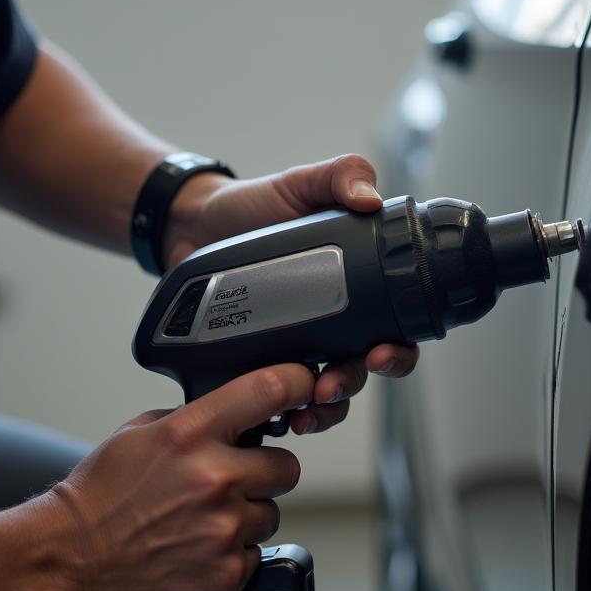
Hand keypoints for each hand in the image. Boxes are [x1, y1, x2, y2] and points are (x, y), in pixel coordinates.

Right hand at [39, 364, 313, 590]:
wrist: (64, 561)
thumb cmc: (98, 497)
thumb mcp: (140, 434)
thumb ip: (193, 420)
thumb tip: (235, 416)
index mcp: (190, 434)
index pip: (269, 390)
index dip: (297, 383)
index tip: (304, 386)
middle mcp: (213, 477)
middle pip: (287, 466)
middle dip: (264, 473)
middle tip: (230, 483)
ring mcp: (222, 529)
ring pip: (270, 514)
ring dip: (246, 517)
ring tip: (200, 523)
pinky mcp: (224, 575)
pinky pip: (254, 555)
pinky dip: (232, 556)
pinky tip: (196, 552)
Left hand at [163, 153, 418, 433]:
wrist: (194, 223)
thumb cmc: (254, 205)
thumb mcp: (302, 183)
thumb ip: (342, 175)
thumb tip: (371, 198)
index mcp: (354, 290)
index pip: (394, 332)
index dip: (397, 352)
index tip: (381, 353)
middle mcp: (330, 326)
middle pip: (359, 373)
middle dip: (352, 386)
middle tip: (330, 384)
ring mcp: (292, 347)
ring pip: (321, 395)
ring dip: (321, 410)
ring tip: (302, 408)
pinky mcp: (253, 361)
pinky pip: (273, 400)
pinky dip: (277, 413)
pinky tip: (271, 415)